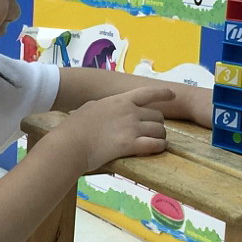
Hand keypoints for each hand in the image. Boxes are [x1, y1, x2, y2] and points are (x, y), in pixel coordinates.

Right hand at [53, 87, 173, 172]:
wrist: (70, 144)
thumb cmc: (75, 127)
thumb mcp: (90, 108)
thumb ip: (104, 106)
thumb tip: (104, 106)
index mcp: (119, 100)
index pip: (147, 93)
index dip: (162, 93)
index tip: (172, 94)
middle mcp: (129, 112)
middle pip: (157, 115)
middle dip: (158, 123)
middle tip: (153, 130)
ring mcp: (131, 128)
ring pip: (159, 130)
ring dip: (160, 136)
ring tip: (156, 141)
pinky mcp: (131, 145)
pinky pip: (155, 144)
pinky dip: (159, 147)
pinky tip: (157, 148)